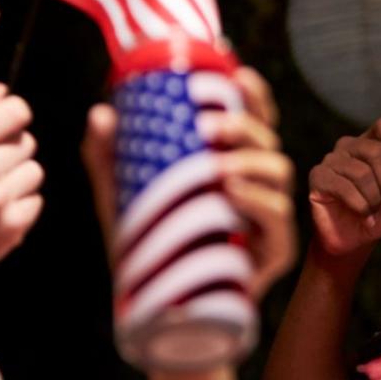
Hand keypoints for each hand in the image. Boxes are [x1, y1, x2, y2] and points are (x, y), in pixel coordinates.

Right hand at [0, 85, 43, 299]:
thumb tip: (3, 91)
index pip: (16, 110)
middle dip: (12, 153)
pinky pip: (37, 200)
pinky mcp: (11, 223)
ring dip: (19, 180)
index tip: (5, 129)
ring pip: (35, 171)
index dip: (14, 118)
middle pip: (28, 142)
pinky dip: (22, 205)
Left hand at [82, 67, 298, 299]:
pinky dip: (257, 201)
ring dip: (252, 161)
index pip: (252, 119)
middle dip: (245, 126)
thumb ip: (109, 158)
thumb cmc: (149, 245)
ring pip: (279, 172)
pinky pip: (278, 218)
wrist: (158, 310)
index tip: (233, 69)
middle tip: (210, 125)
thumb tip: (101, 113)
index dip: (251, 92)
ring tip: (218, 165)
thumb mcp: (122, 197)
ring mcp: (269, 218)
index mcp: (230, 164)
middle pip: (267, 139)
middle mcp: (255, 185)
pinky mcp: (276, 252)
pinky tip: (231, 193)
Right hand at [307, 116, 380, 258]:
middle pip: (377, 150)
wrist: (358, 240)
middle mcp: (350, 145)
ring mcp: (331, 160)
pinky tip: (363, 216)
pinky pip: (344, 187)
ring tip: (372, 210)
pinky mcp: (318, 177)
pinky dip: (361, 207)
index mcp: (371, 142)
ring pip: (362, 172)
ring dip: (374, 199)